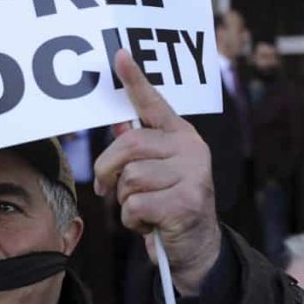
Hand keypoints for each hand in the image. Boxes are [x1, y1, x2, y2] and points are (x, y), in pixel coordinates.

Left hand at [94, 50, 219, 295]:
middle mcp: (191, 148)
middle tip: (109, 188)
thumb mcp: (154, 171)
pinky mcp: (186, 202)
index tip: (119, 54)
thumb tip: (117, 119)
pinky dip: (133, 221)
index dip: (134, 80)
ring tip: (146, 208)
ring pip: (129, 178)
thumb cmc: (168, 204)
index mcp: (181, 135)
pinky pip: (135, 205)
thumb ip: (139, 147)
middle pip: (128, 145)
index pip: (154, 103)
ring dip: (125, 201)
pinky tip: (152, 224)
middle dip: (108, 170)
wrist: (196, 249)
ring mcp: (193, 174)